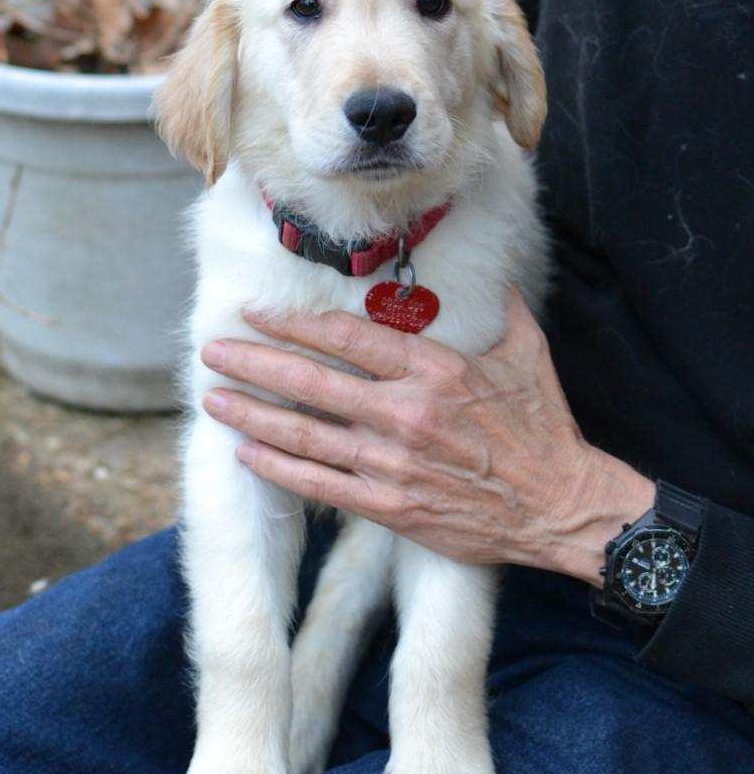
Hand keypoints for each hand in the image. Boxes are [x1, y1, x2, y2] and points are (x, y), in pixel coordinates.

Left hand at [201, 289, 653, 581]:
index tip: (257, 313)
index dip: (293, 324)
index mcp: (434, 370)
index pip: (346, 338)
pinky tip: (246, 453)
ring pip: (305, 435)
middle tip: (214, 350)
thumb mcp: (527, 353)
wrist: (560, 505)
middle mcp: (405, 414)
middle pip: (310, 383)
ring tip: (213, 398)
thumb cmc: (544, 428)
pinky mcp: (390, 507)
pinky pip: (320, 485)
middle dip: (254, 363)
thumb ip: (500, 306)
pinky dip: (279, 469)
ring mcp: (392, 464)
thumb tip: (490, 266)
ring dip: (253, 414)